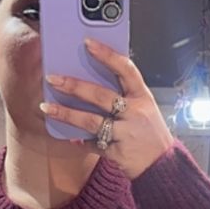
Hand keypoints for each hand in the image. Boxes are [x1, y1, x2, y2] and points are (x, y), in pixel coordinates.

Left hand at [41, 39, 173, 179]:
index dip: (107, 55)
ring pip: (91, 121)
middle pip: (101, 96)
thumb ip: (125, 95)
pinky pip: (93, 145)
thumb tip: (93, 79)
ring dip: (66, 114)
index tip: (87, 43)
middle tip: (52, 78)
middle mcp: (134, 113)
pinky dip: (79, 141)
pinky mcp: (117, 153)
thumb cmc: (150, 133)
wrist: (163, 165)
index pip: (126, 69)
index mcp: (142, 97)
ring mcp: (126, 134)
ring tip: (47, 107)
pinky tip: (68, 137)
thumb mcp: (145, 108)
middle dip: (74, 86)